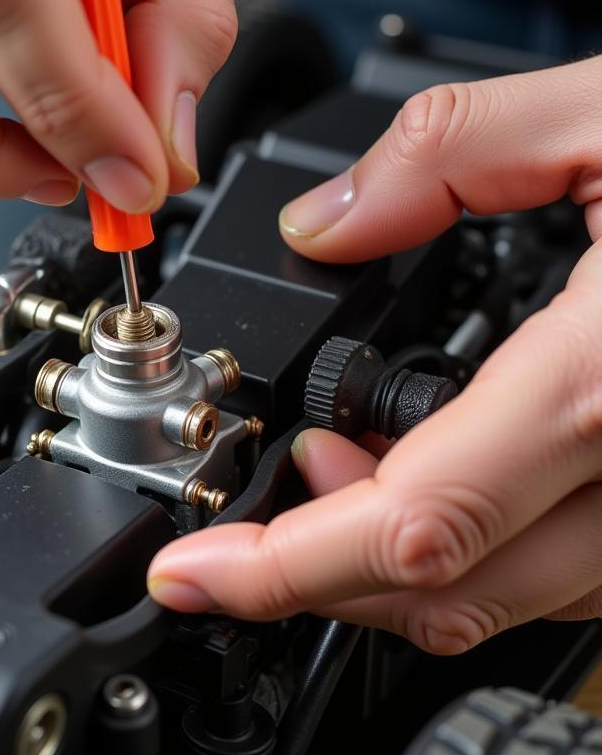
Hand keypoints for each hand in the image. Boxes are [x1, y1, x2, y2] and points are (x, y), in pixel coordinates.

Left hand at [148, 55, 601, 653]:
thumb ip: (448, 156)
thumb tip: (327, 220)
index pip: (409, 526)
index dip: (278, 570)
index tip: (190, 577)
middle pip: (438, 590)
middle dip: (312, 565)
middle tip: (261, 497)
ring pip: (500, 598)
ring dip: (387, 553)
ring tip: (338, 467)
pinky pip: (565, 574)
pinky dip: (471, 543)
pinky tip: (440, 475)